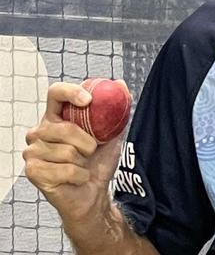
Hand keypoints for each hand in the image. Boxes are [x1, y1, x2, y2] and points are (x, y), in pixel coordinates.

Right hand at [23, 81, 124, 222]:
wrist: (94, 193)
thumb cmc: (98, 161)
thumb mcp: (113, 132)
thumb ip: (116, 108)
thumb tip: (120, 83)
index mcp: (56, 116)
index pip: (56, 93)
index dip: (71, 92)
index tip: (89, 100)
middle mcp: (40, 131)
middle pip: (65, 128)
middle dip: (88, 142)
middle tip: (91, 151)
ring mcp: (33, 151)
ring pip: (66, 151)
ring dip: (83, 161)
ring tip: (82, 165)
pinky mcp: (33, 171)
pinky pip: (65, 170)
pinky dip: (79, 175)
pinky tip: (78, 178)